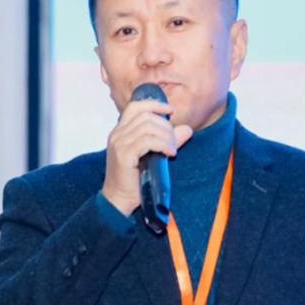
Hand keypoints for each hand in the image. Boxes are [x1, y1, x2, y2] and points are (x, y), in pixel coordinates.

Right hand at [100, 97, 193, 214]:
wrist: (119, 199)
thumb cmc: (134, 180)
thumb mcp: (152, 156)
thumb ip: (167, 140)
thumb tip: (187, 129)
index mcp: (120, 131)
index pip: (135, 107)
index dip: (154, 104)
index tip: (170, 110)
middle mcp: (117, 134)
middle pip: (146, 116)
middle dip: (166, 126)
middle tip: (174, 141)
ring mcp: (119, 143)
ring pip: (148, 127)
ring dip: (166, 136)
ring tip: (172, 149)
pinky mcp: (124, 154)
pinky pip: (148, 141)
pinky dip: (163, 144)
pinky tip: (170, 153)